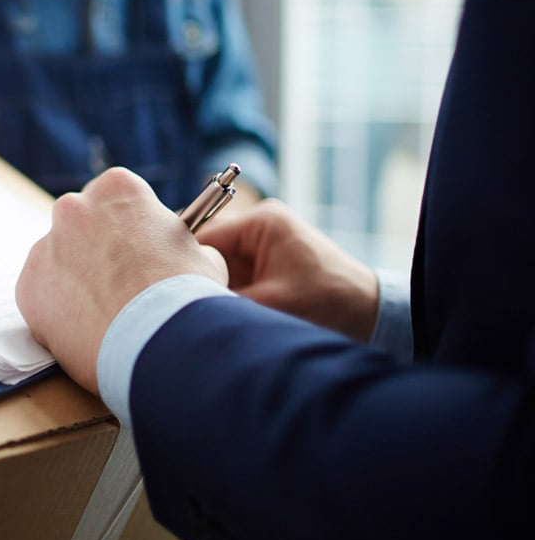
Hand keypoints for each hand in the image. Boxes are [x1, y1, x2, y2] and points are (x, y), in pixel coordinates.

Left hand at [15, 168, 227, 393]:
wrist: (159, 340)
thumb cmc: (185, 296)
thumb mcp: (201, 255)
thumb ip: (177, 245)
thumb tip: (176, 254)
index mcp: (116, 189)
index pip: (115, 198)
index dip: (128, 228)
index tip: (135, 252)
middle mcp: (73, 208)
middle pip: (80, 226)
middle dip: (94, 251)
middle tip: (118, 285)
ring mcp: (45, 247)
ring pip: (57, 262)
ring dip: (75, 282)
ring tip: (105, 316)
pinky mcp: (27, 287)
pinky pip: (41, 297)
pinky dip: (58, 312)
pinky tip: (85, 330)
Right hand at [197, 198, 378, 341]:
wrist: (372, 317)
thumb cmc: (331, 303)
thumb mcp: (270, 303)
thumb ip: (222, 300)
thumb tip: (179, 305)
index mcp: (262, 221)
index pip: (202, 236)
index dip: (182, 264)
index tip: (167, 291)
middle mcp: (259, 227)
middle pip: (206, 251)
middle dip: (198, 279)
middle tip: (183, 306)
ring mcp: (262, 246)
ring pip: (216, 267)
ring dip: (212, 289)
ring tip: (203, 313)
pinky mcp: (266, 265)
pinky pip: (232, 278)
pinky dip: (226, 295)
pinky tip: (220, 314)